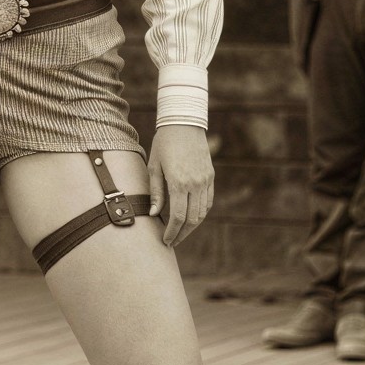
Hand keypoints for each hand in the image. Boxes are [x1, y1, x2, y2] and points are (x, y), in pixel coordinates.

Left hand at [147, 123, 214, 248]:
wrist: (184, 123)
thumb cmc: (164, 144)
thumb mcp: (153, 167)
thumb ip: (155, 192)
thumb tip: (153, 214)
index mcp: (179, 182)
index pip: (177, 216)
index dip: (172, 232)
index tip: (166, 241)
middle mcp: (195, 184)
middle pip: (191, 219)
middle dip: (181, 234)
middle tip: (172, 242)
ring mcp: (205, 181)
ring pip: (202, 212)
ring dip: (191, 226)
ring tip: (180, 233)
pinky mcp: (210, 177)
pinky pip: (208, 201)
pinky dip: (200, 213)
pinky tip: (191, 218)